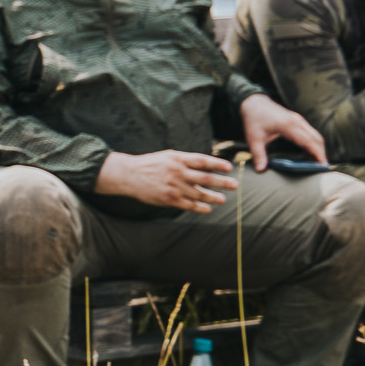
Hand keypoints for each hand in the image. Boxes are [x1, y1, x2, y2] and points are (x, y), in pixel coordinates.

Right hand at [95, 149, 236, 212]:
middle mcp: (178, 172)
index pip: (202, 160)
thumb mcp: (168, 156)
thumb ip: (185, 161)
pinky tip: (207, 208)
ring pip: (199, 193)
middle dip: (222, 182)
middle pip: (205, 178)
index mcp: (178, 159)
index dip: (217, 164)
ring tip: (222, 199)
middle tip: (234, 185)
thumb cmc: (150, 164)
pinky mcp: (169, 199)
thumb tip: (205, 167)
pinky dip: (200, 207)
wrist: (130, 175)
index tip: (229, 167)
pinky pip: (189, 205)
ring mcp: (174, 186)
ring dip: (213, 197)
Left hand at [240, 92, 326, 168]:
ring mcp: (299, 120)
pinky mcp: (298, 121)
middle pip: (316, 138)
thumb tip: (260, 169)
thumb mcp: (253, 138)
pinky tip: (309, 155)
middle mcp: (297, 121)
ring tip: (316, 164)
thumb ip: (258, 154)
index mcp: (288, 125)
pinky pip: (310, 133)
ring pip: (315, 135)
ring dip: (318, 149)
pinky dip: (313, 144)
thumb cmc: (254, 119)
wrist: (254, 103)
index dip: (317, 153)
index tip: (322, 165)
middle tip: (321, 169)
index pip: (308, 141)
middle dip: (321, 153)